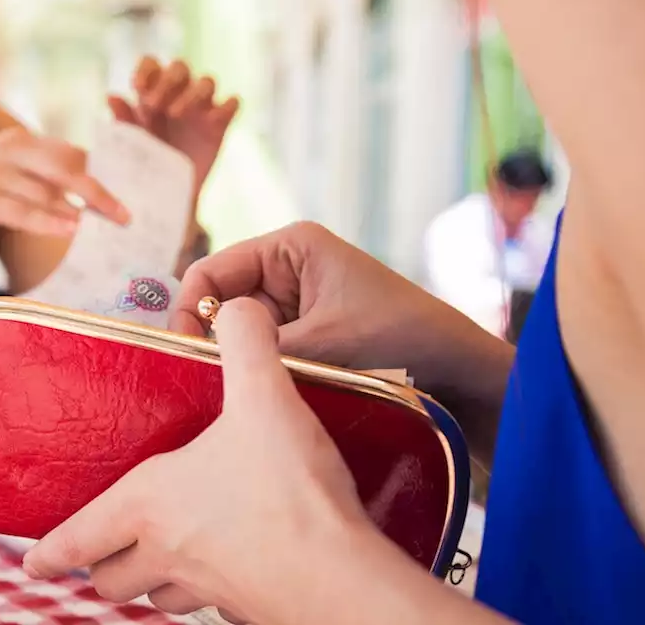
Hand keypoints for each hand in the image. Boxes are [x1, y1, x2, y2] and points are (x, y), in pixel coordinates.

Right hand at [0, 126, 128, 238]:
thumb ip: (33, 177)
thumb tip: (74, 200)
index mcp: (17, 140)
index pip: (69, 152)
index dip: (99, 172)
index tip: (123, 191)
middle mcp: (9, 150)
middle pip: (68, 168)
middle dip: (100, 191)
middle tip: (125, 214)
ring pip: (49, 191)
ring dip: (80, 208)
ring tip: (105, 225)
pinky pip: (23, 210)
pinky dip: (49, 219)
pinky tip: (69, 229)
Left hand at [23, 300, 411, 623]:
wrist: (342, 578)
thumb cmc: (289, 492)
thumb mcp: (264, 396)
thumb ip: (245, 342)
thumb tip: (237, 308)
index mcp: (152, 505)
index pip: (80, 537)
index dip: (52, 550)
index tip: (33, 561)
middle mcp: (170, 555)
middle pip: (113, 580)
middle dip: (103, 570)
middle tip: (103, 559)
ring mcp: (210, 589)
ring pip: (160, 597)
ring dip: (154, 584)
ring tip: (162, 564)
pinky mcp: (252, 609)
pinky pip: (216, 604)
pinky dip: (213, 591)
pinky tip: (233, 568)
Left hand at [108, 56, 237, 190]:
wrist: (164, 195)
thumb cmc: (143, 164)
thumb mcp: (129, 143)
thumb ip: (123, 120)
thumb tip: (111, 96)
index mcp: (153, 92)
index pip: (153, 64)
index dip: (146, 69)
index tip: (137, 86)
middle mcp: (179, 94)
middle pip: (180, 67)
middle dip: (167, 80)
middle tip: (152, 104)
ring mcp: (202, 108)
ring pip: (207, 81)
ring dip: (191, 93)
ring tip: (174, 114)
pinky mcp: (220, 125)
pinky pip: (232, 104)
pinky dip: (226, 107)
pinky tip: (211, 120)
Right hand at [171, 222, 514, 465]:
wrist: (463, 372)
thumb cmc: (402, 338)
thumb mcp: (323, 341)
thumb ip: (259, 345)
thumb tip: (197, 358)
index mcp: (288, 246)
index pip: (210, 272)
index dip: (187, 310)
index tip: (181, 355)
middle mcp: (286, 268)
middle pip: (218, 302)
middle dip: (209, 339)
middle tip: (197, 384)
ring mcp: (295, 304)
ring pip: (239, 333)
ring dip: (237, 361)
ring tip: (231, 396)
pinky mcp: (305, 336)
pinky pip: (263, 352)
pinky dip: (258, 373)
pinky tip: (257, 398)